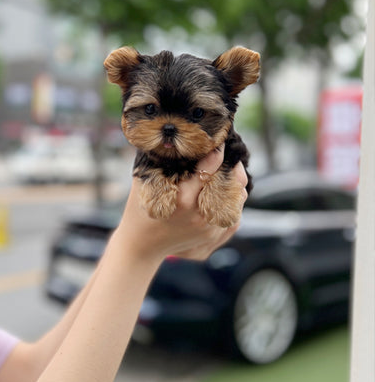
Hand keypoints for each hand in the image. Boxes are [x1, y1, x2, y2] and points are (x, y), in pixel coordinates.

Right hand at [113, 147, 248, 263]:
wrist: (141, 244)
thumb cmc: (140, 208)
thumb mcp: (145, 180)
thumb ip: (162, 159)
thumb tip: (178, 137)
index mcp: (183, 197)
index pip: (212, 165)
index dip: (218, 149)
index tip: (219, 140)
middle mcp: (200, 213)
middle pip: (233, 181)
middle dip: (232, 165)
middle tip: (228, 156)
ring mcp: (210, 227)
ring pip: (240, 197)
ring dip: (235, 182)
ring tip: (227, 173)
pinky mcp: (215, 236)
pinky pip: (237, 213)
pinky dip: (234, 200)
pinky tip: (224, 192)